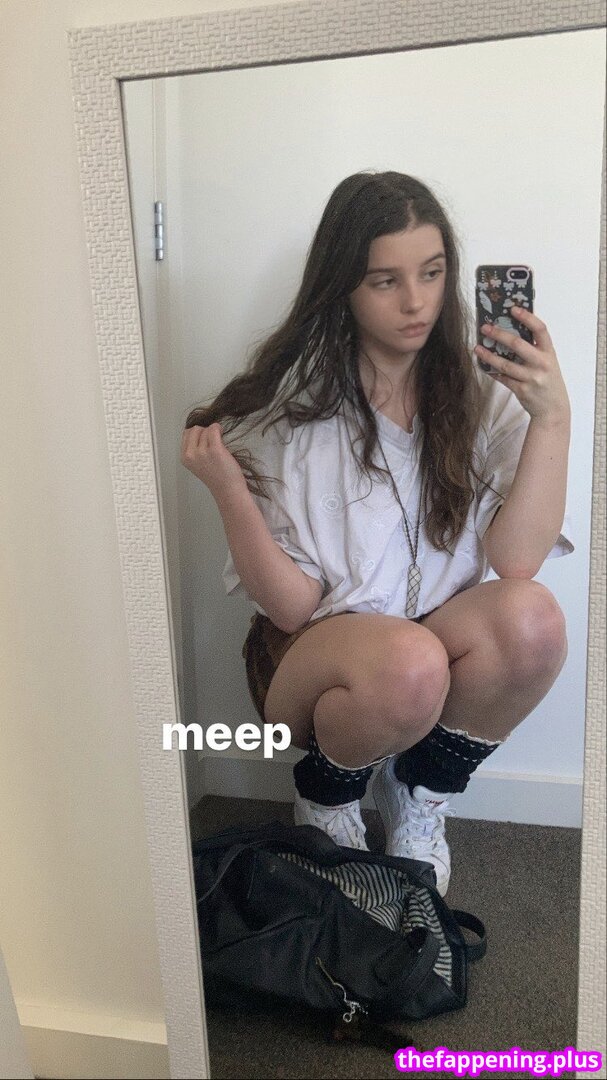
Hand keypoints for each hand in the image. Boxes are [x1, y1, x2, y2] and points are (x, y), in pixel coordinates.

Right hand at [181, 423, 247, 501]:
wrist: (227, 489)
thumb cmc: (216, 477)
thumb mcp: (198, 463)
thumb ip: (195, 449)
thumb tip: (200, 431)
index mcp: (185, 458)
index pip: (186, 434)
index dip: (197, 434)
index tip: (206, 439)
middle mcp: (190, 454)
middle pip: (194, 429)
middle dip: (204, 431)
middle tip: (214, 440)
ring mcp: (202, 452)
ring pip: (205, 429)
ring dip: (214, 431)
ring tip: (219, 442)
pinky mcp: (214, 450)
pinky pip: (213, 429)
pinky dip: (218, 428)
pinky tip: (222, 433)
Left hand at [473, 307, 570, 424]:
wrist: (553, 409)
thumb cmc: (548, 380)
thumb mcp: (548, 362)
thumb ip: (535, 348)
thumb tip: (511, 329)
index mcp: (549, 353)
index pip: (540, 330)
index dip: (527, 318)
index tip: (513, 309)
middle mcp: (542, 364)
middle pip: (518, 345)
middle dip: (499, 335)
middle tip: (485, 328)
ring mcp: (531, 378)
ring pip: (505, 364)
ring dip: (489, 356)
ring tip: (477, 348)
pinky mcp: (521, 390)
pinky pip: (502, 378)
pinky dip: (491, 371)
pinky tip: (482, 365)